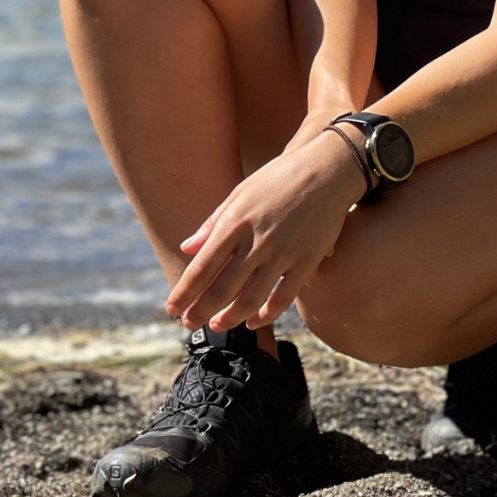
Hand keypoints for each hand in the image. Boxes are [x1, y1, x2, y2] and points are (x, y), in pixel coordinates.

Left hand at [165, 129, 364, 332]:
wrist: (326, 170)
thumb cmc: (278, 179)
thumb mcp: (240, 193)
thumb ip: (213, 223)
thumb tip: (187, 248)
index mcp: (234, 222)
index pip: (202, 267)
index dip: (185, 292)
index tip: (171, 308)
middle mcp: (256, 241)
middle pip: (222, 288)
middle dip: (200, 310)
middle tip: (187, 324)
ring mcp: (283, 253)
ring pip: (251, 299)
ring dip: (230, 318)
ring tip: (216, 326)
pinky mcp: (307, 262)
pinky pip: (283, 298)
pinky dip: (266, 315)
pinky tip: (254, 322)